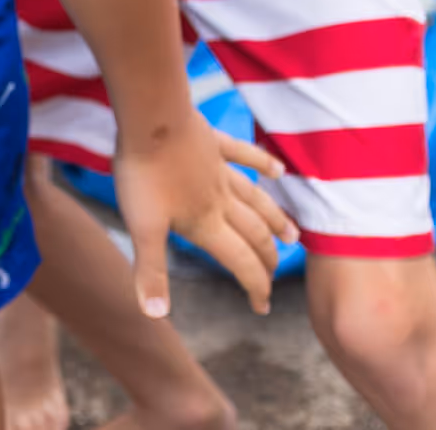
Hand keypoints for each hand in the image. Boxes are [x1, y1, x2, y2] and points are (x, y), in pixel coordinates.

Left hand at [112, 116, 294, 316]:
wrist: (149, 119)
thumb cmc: (144, 174)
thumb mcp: (142, 228)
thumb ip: (152, 271)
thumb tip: (156, 316)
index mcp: (205, 224)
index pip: (240, 263)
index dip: (255, 287)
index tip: (262, 306)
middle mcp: (220, 200)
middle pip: (253, 234)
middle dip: (266, 259)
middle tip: (273, 276)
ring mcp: (220, 169)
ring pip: (256, 200)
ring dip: (275, 219)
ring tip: (292, 236)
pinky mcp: (214, 141)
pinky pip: (245, 154)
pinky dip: (263, 164)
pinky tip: (278, 171)